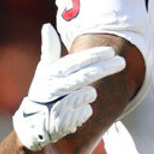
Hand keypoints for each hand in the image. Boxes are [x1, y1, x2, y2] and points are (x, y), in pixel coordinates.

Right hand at [12, 24, 125, 151]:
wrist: (31, 127)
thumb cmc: (43, 94)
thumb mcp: (43, 72)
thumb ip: (49, 50)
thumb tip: (47, 26)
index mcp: (49, 74)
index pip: (74, 62)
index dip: (92, 56)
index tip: (111, 51)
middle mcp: (51, 88)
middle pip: (83, 76)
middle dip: (104, 68)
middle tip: (122, 62)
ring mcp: (56, 105)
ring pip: (87, 94)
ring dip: (89, 95)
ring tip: (84, 96)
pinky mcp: (62, 123)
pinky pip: (87, 112)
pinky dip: (86, 111)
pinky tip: (78, 112)